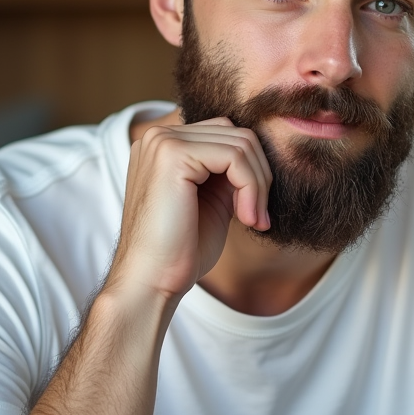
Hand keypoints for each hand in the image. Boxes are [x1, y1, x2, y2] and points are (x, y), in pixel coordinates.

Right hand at [110, 117, 271, 301]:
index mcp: (165, 145)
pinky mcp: (172, 154)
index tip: (255, 211)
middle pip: (237, 134)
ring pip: (241, 144)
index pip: (227, 134)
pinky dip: (251, 187)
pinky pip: (235, 156)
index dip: (251, 171)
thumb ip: (229, 171)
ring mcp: (163, 141)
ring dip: (258, 185)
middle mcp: (159, 136)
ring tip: (253, 220)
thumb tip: (261, 153)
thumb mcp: (213, 199)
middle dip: (259, 176)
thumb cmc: (181, 250)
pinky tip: (246, 218)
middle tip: (258, 218)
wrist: (152, 281)